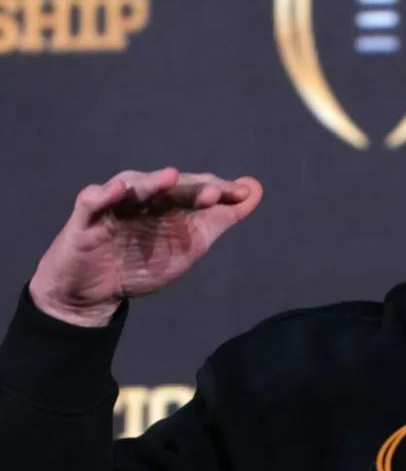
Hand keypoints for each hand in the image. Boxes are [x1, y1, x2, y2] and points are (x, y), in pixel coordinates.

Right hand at [28, 167, 262, 326]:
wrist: (97, 293)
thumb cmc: (145, 261)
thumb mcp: (191, 243)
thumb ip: (222, 218)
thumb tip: (255, 190)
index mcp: (169, 200)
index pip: (197, 187)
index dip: (220, 189)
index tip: (243, 193)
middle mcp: (144, 195)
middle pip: (170, 186)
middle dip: (193, 189)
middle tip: (215, 194)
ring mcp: (114, 204)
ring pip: (135, 186)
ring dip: (153, 183)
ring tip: (170, 177)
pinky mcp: (85, 219)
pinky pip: (91, 201)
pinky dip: (103, 194)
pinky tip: (118, 189)